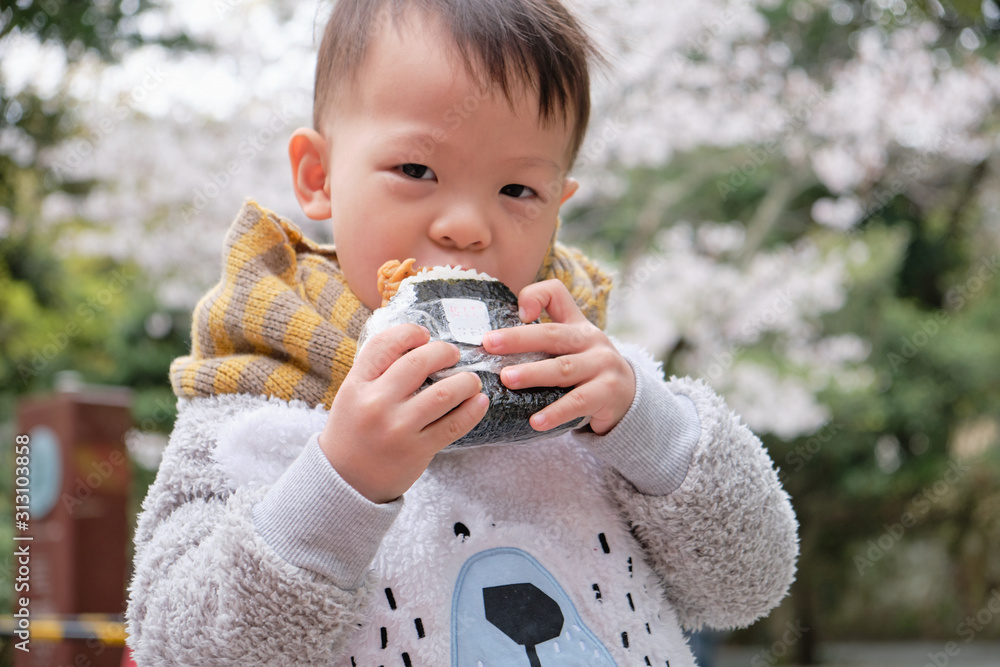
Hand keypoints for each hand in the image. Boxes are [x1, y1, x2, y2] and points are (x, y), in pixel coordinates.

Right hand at [318, 323, 487, 502]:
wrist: (345, 481)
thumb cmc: (353, 431)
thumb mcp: (352, 395)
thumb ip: (377, 372)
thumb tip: (418, 344)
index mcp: (356, 385)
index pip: (385, 344)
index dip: (410, 332)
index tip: (424, 335)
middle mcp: (376, 403)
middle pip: (419, 361)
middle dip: (444, 352)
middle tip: (453, 355)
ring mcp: (398, 428)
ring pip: (445, 393)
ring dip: (466, 381)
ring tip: (470, 380)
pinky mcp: (417, 450)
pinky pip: (454, 425)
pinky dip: (473, 410)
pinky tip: (479, 401)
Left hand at [482, 279, 635, 434]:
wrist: (628, 396)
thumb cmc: (586, 369)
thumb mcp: (570, 347)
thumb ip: (540, 339)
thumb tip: (498, 343)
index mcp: (576, 324)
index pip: (557, 294)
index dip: (536, 296)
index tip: (518, 312)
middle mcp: (591, 340)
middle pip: (553, 334)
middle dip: (519, 338)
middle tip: (490, 344)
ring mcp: (602, 365)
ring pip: (564, 368)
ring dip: (533, 373)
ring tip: (507, 379)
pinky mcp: (608, 392)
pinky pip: (578, 402)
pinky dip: (556, 412)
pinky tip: (536, 421)